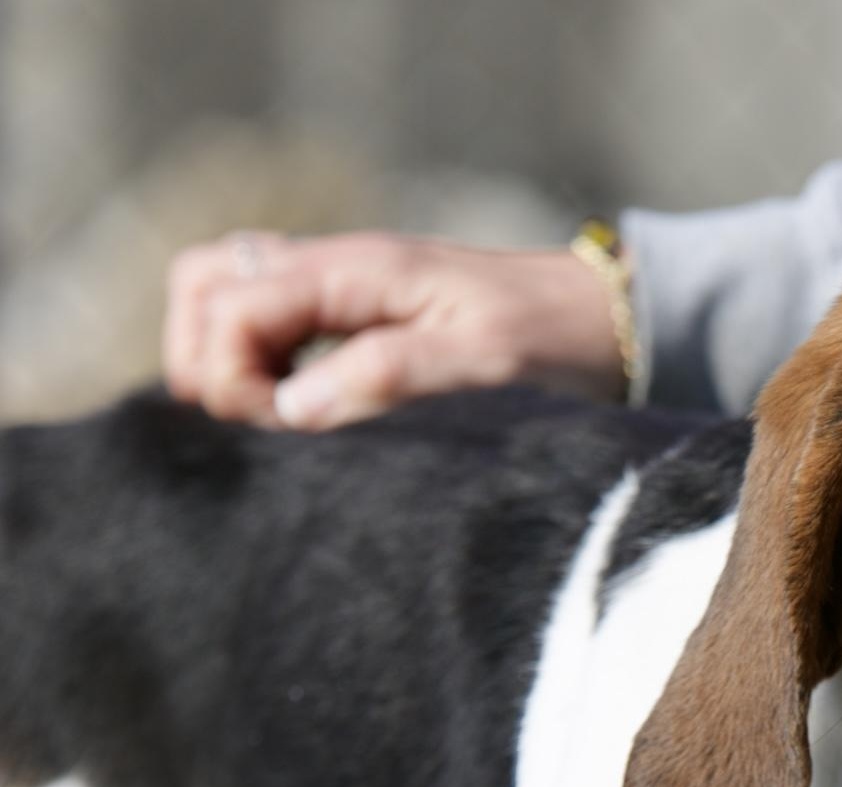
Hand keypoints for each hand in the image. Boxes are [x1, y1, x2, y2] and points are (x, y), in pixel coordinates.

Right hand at [163, 231, 625, 428]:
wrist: (603, 320)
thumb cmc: (549, 336)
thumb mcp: (477, 361)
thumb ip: (384, 376)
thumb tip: (289, 410)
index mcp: (352, 271)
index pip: (225, 304)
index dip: (227, 374)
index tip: (275, 429)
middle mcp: (332, 270)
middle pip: (204, 285)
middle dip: (205, 357)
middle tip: (258, 425)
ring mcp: (340, 292)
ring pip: (228, 299)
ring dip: (226, 358)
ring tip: (272, 423)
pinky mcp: (357, 319)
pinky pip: (272, 325)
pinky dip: (260, 364)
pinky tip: (299, 415)